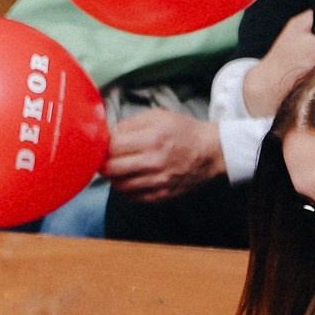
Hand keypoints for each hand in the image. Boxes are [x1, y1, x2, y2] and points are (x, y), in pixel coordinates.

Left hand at [103, 111, 225, 202]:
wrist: (210, 151)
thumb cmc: (183, 132)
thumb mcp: (158, 117)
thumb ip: (129, 124)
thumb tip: (107, 135)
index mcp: (153, 138)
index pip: (112, 146)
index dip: (104, 145)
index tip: (105, 145)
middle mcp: (155, 161)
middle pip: (112, 169)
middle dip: (105, 163)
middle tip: (108, 159)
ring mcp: (158, 181)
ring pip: (119, 185)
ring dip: (115, 177)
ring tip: (121, 168)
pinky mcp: (162, 195)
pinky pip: (133, 197)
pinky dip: (127, 189)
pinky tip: (133, 179)